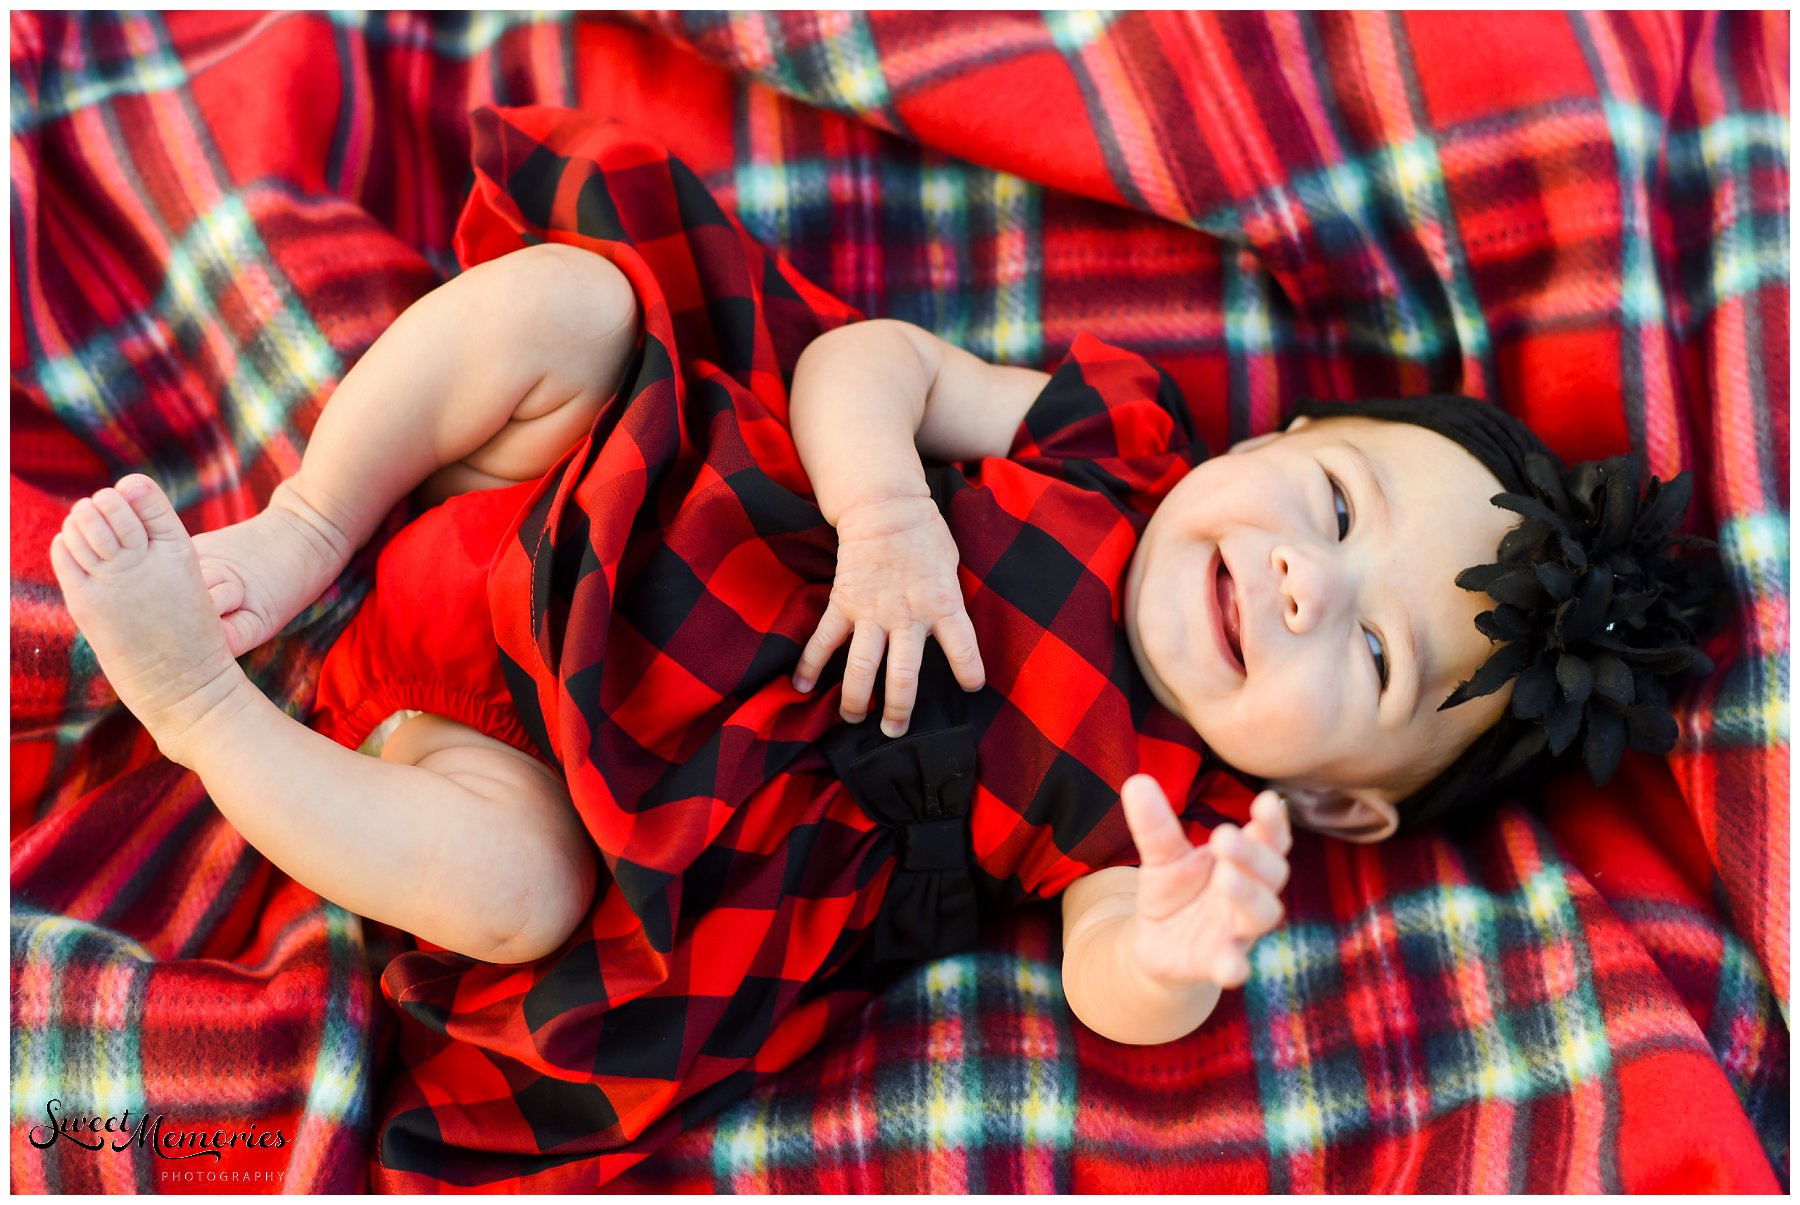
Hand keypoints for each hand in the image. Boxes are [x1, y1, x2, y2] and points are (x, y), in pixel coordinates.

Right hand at [793, 493, 984, 735]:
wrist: (885, 507)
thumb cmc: (925, 537)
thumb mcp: (951, 569)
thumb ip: (948, 604)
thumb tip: (947, 635)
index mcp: (942, 603)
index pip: (962, 645)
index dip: (969, 671)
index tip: (970, 688)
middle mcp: (906, 615)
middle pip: (903, 674)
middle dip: (899, 708)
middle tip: (895, 730)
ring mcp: (871, 612)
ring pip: (860, 666)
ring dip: (855, 698)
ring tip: (853, 718)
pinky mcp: (843, 604)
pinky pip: (823, 640)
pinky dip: (809, 664)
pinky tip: (801, 686)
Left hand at [1119, 776, 1291, 988]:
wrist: (1156, 945)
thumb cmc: (1173, 892)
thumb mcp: (1160, 857)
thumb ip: (1154, 824)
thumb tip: (1136, 781)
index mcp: (1242, 861)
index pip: (1269, 838)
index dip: (1273, 821)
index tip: (1266, 800)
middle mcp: (1250, 895)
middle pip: (1270, 872)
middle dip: (1252, 853)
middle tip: (1223, 836)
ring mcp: (1238, 930)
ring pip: (1261, 914)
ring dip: (1247, 895)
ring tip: (1225, 877)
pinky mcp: (1218, 963)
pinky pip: (1234, 966)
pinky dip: (1234, 966)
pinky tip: (1231, 968)